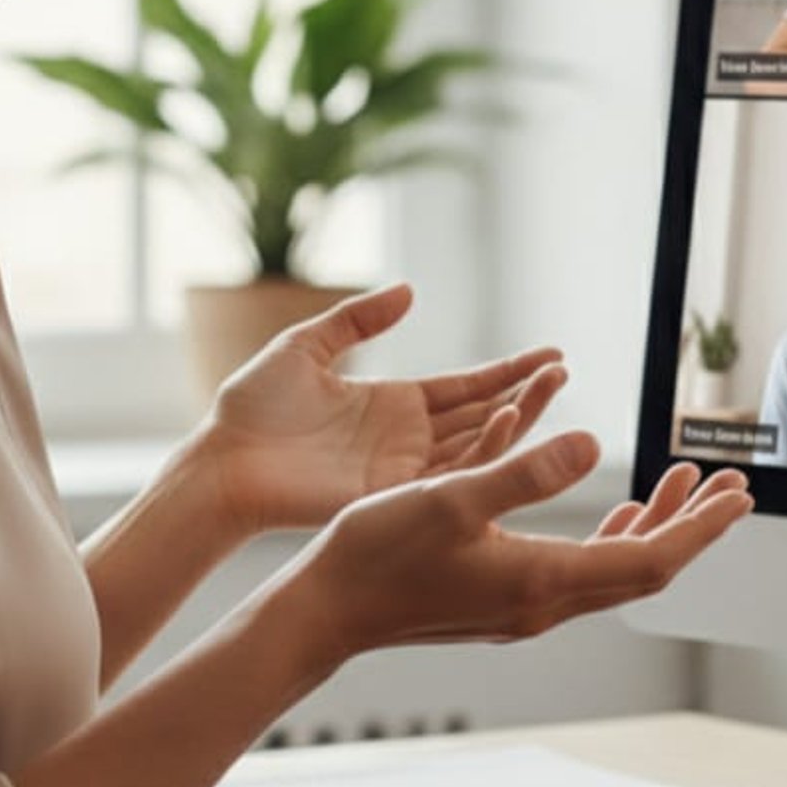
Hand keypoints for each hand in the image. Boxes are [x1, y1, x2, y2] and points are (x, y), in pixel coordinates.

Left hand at [198, 284, 568, 536]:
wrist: (221, 463)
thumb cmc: (251, 410)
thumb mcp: (305, 346)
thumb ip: (357, 318)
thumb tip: (409, 292)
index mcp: (393, 404)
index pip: (466, 386)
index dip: (507, 371)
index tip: (549, 355)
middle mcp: (407, 439)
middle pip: (482, 413)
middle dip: (526, 391)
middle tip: (565, 369)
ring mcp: (402, 469)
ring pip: (476, 443)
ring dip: (516, 415)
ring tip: (553, 385)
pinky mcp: (389, 494)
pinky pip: (447, 473)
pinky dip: (482, 450)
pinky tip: (511, 421)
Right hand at [286, 439, 753, 664]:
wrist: (326, 609)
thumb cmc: (380, 553)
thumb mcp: (455, 496)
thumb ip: (528, 470)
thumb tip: (595, 447)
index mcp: (542, 581)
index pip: (650, 560)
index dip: (702, 528)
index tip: (741, 496)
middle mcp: (543, 602)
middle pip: (643, 566)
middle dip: (693, 525)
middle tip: (730, 485)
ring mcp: (524, 604)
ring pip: (614, 567)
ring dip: (655, 526)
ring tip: (682, 485)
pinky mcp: (504, 597)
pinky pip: (582, 569)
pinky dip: (612, 535)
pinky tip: (613, 507)